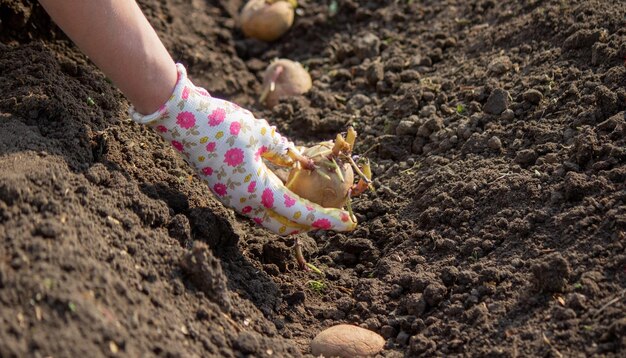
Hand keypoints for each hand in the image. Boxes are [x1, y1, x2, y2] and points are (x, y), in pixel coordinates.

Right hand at [130, 64, 356, 234]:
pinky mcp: (227, 187)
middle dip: (308, 224)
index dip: (327, 218)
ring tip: (315, 198)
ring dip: (292, 211)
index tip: (350, 221)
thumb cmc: (221, 123)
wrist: (180, 118)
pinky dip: (277, 198)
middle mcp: (243, 201)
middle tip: (332, 214)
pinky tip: (290, 182)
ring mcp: (233, 196)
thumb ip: (284, 150)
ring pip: (269, 215)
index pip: (299, 212)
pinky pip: (258, 200)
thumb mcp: (260, 132)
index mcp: (255, 191)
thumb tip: (302, 161)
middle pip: (283, 225)